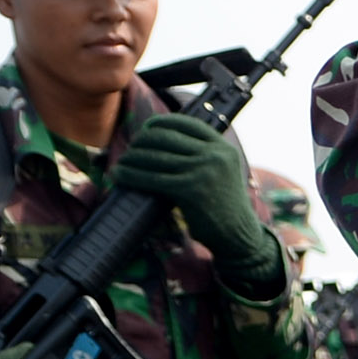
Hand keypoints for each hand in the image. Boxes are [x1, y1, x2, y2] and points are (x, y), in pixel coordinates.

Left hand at [116, 114, 283, 289]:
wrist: (238, 235)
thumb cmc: (224, 206)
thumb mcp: (222, 172)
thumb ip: (203, 156)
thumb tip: (164, 143)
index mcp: (223, 148)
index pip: (187, 124)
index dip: (162, 123)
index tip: (147, 128)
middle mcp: (215, 155)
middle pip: (167, 137)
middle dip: (142, 141)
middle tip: (131, 150)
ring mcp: (203, 171)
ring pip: (155, 156)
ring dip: (131, 158)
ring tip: (121, 164)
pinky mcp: (190, 190)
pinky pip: (151, 178)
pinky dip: (130, 175)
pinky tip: (119, 176)